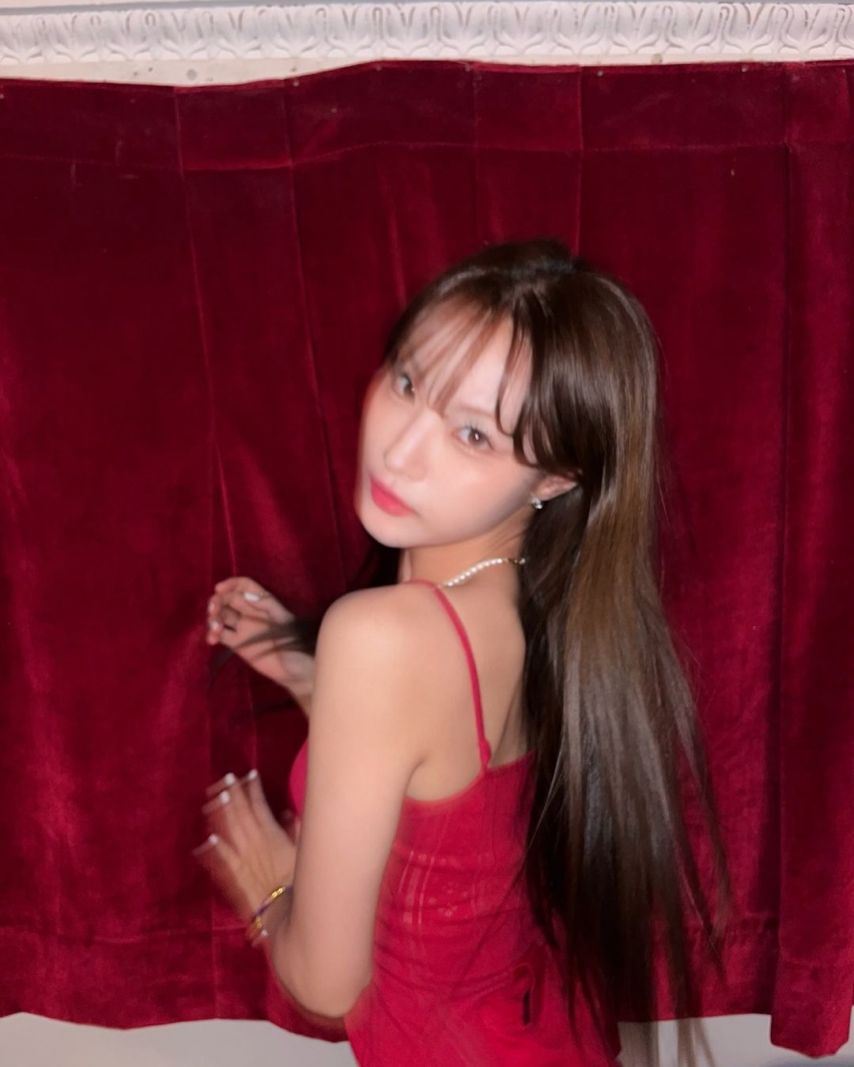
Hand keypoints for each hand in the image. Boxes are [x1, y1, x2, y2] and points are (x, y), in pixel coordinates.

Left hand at [192, 769, 298, 924]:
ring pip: (229, 831)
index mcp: (272, 835)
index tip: (249, 774)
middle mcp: (254, 843)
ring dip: (221, 813)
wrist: (287, 910)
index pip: (260, 806)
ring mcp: (242, 859)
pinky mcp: (234, 876)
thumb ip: (294, 831)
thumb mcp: (302, 851)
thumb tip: (287, 814)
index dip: (254, 789)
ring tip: (213, 797)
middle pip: (241, 814)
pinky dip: (214, 849)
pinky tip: (206, 839)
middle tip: (225, 777)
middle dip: (233, 794)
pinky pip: (222, 860)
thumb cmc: (299, 880)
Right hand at [206, 576, 314, 702]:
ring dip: (213, 618)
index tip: (219, 589)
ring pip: (221, 616)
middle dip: (217, 601)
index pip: (245, 586)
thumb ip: (268, 607)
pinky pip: (221, 635)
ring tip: (215, 629)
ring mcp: (243, 628)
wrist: (296, 670)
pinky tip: (212, 640)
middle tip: (214, 610)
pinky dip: (213, 634)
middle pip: (228, 599)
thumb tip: (247, 596)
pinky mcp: (238, 644)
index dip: (232, 584)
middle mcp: (251, 612)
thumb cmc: (296, 643)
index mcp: (264, 602)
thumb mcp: (286, 621)